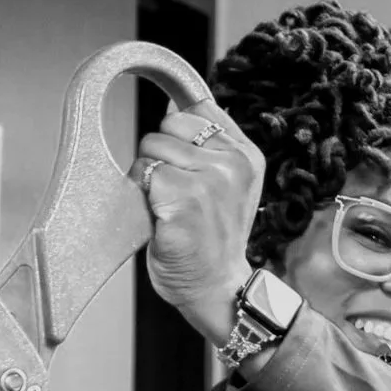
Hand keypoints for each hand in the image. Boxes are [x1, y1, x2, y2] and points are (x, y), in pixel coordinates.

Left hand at [136, 102, 264, 343]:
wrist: (217, 287)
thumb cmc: (213, 239)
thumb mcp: (229, 185)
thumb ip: (211, 145)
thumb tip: (175, 102)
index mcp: (246, 154)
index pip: (198, 107)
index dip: (179, 132)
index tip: (183, 159)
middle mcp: (233, 162)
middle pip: (168, 125)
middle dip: (161, 155)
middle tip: (177, 194)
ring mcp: (210, 179)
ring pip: (151, 149)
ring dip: (149, 178)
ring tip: (170, 208)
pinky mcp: (185, 198)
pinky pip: (144, 174)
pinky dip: (144, 197)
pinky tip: (164, 219)